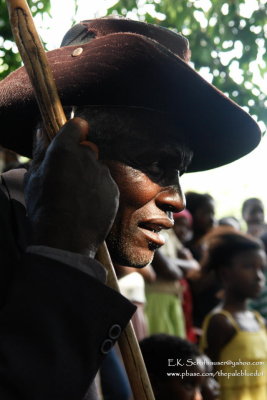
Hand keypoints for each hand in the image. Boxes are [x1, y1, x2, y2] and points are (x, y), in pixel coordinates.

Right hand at [25, 118, 118, 255]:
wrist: (66, 239)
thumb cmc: (44, 208)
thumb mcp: (33, 177)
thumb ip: (40, 149)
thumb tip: (42, 129)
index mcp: (65, 150)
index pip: (77, 125)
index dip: (73, 131)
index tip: (70, 138)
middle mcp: (88, 158)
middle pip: (87, 149)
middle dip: (79, 158)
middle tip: (67, 177)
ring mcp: (103, 174)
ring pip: (97, 168)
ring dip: (89, 176)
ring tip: (76, 197)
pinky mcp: (113, 190)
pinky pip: (106, 184)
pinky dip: (98, 191)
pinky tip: (87, 205)